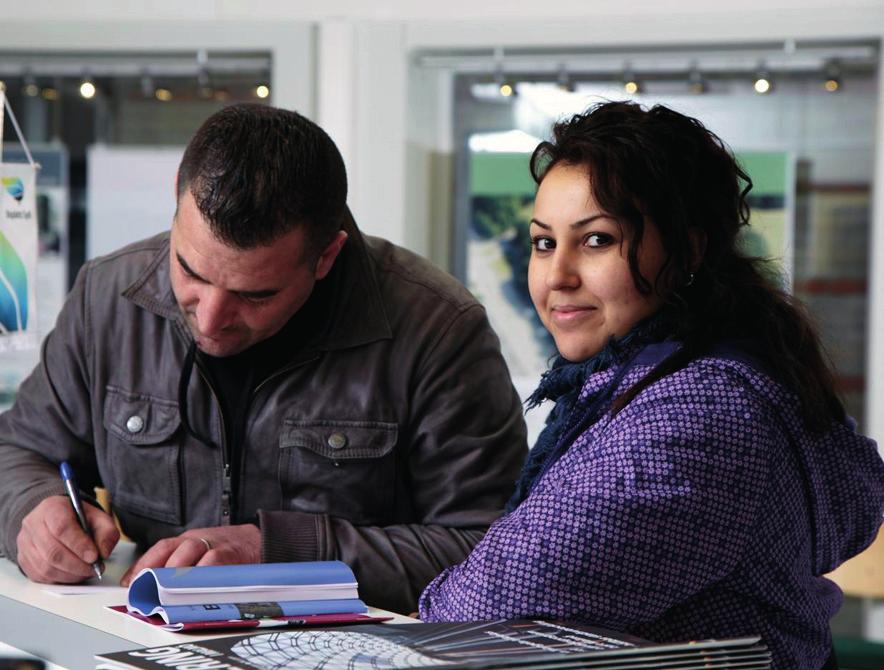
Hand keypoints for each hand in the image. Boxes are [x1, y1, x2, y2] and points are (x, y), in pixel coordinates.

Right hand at [17, 495, 119, 583]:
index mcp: (51, 508)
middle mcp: (33, 524)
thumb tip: (103, 552)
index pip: (61, 527)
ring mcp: (25, 543)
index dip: (79, 544)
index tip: (94, 556)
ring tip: (86, 572)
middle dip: (77, 565)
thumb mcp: (98, 517)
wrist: (58, 519)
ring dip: (70, 574)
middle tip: (94, 568)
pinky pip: (40, 576)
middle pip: (53, 551)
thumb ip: (106, 532)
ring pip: (46, 567)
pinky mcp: (24, 560)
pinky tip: (73, 574)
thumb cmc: (78, 518)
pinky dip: (60, 579)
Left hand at [120, 524, 260, 586]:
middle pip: (170, 550)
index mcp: (188, 539)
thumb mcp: (202, 550)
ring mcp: (213, 545)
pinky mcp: (228, 554)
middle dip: (154, 571)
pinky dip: (198, 576)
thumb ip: (180, 564)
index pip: (160, 548)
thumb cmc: (228, 550)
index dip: (142, 565)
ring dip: (172, 574)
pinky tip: (190, 589)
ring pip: (187, 554)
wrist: (259, 541)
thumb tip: (149, 586)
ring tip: (162, 592)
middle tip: (144, 591)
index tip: (129, 584)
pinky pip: (210, 564)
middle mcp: (198, 539)